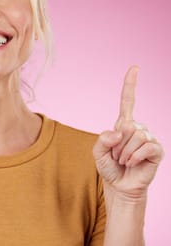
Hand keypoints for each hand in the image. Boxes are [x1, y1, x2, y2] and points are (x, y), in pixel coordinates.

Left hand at [93, 66, 163, 198]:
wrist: (119, 186)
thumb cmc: (109, 167)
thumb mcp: (97, 152)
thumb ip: (102, 139)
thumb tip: (119, 131)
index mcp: (122, 125)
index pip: (127, 101)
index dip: (130, 84)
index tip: (135, 68)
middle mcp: (137, 128)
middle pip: (127, 125)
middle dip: (117, 144)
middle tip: (117, 156)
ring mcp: (148, 138)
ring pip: (136, 136)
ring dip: (125, 152)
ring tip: (125, 160)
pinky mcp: (156, 150)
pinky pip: (146, 146)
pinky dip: (135, 157)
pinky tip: (133, 163)